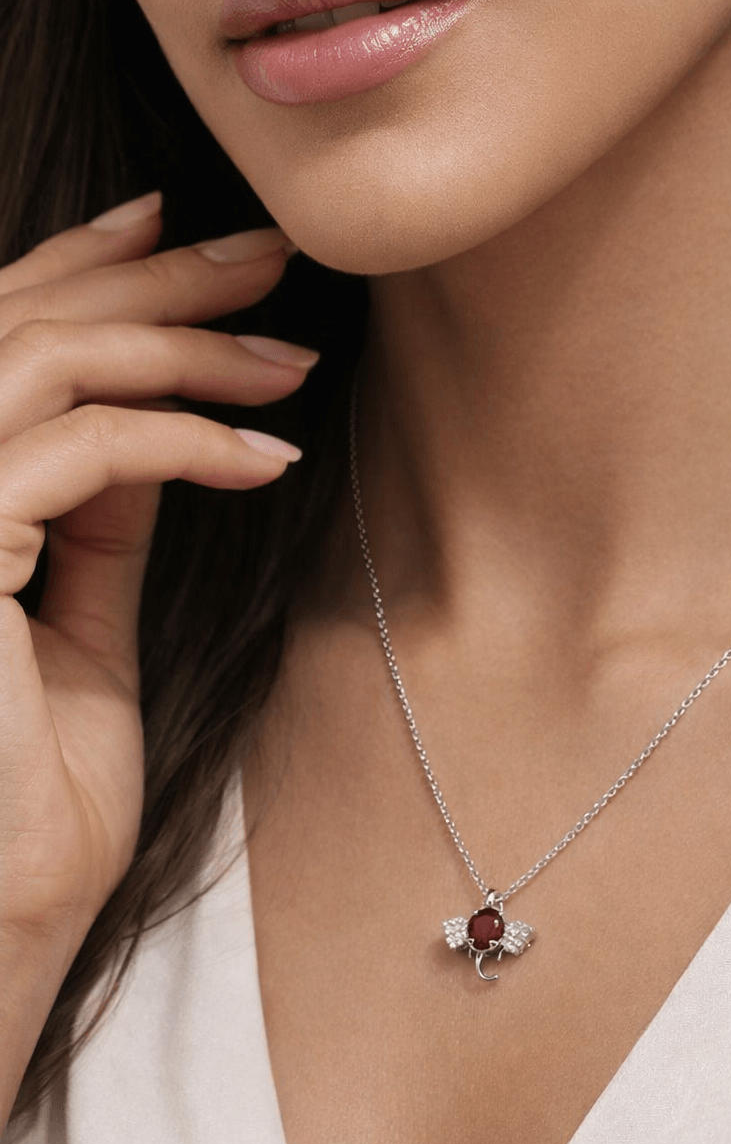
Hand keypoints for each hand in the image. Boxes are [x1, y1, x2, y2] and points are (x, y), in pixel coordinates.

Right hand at [0, 191, 315, 997]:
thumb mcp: (80, 626)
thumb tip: (154, 426)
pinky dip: (181, 443)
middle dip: (151, 279)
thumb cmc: (37, 794)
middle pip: (18, 327)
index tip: (172, 230)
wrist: (9, 914)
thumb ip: (98, 521)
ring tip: (289, 359)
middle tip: (266, 252)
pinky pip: (77, 453)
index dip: (78, 270)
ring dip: (181, 347)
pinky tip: (266, 458)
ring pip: (45, 365)